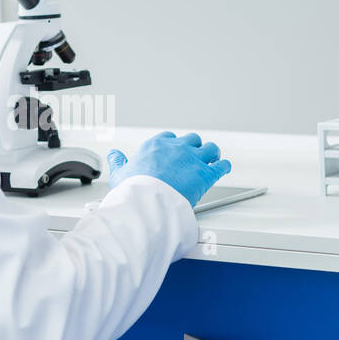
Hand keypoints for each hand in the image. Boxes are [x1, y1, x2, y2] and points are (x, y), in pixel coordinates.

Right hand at [106, 132, 231, 207]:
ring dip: (212, 154)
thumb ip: (118, 161)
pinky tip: (224, 169)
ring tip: (213, 159)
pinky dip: (224, 167)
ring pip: (210, 148)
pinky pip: (222, 165)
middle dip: (194, 147)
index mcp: (156, 146)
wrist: (148, 202)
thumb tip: (114, 154)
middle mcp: (176, 148)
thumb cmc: (134, 189)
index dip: (174, 145)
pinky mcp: (206, 173)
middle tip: (195, 156)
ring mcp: (193, 159)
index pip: (169, 137)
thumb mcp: (120, 173)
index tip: (174, 152)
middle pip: (192, 140)